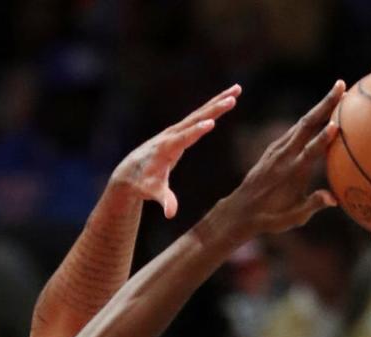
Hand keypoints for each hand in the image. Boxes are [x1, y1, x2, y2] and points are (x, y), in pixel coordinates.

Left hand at [111, 86, 241, 220]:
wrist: (132, 170)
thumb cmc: (143, 183)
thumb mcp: (152, 192)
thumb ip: (164, 200)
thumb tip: (170, 213)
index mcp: (167, 147)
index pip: (184, 137)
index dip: (196, 131)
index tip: (210, 123)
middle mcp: (173, 133)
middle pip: (196, 118)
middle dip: (214, 109)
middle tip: (232, 98)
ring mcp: (178, 129)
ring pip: (201, 112)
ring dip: (219, 100)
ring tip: (237, 89)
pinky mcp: (182, 130)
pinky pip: (201, 115)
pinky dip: (214, 106)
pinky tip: (228, 99)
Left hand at [223, 79, 344, 238]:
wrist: (241, 210)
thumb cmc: (271, 219)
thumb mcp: (293, 218)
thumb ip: (313, 206)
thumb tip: (335, 199)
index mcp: (292, 174)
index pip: (310, 152)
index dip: (323, 139)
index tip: (337, 124)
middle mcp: (285, 156)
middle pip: (307, 124)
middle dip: (325, 104)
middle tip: (342, 84)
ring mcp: (277, 149)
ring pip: (301, 122)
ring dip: (319, 106)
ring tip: (337, 92)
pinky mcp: (273, 148)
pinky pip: (293, 129)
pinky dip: (308, 119)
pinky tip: (319, 112)